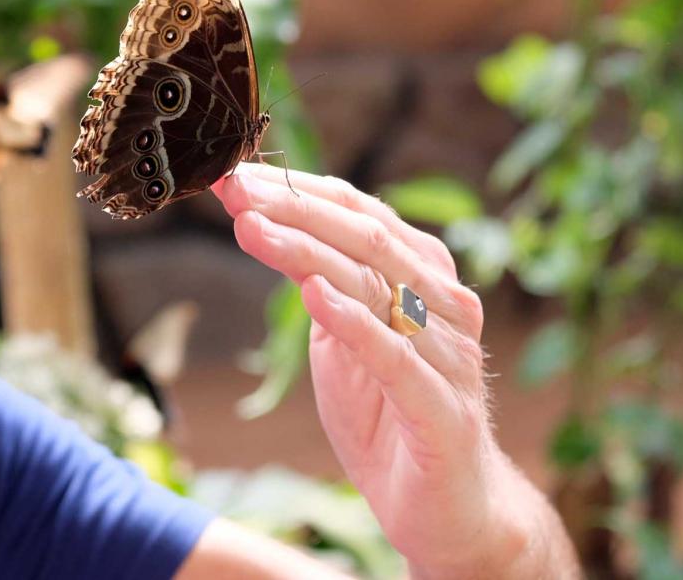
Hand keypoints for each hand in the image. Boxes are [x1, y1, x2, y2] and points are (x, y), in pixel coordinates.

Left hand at [213, 164, 576, 577]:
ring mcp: (449, 353)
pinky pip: (397, 357)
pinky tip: (315, 295)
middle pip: (365, 236)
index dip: (295, 189)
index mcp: (421, 273)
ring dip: (306, 251)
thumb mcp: (339, 336)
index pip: (358, 210)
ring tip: (252, 228)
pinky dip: (354, 321)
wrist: (445, 507)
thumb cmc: (387, 411)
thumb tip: (259, 219)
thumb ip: (316, 280)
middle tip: (233, 191)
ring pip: (375, 284)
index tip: (233, 176)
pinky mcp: (444, 409)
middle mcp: (443, 302)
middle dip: (292, 208)